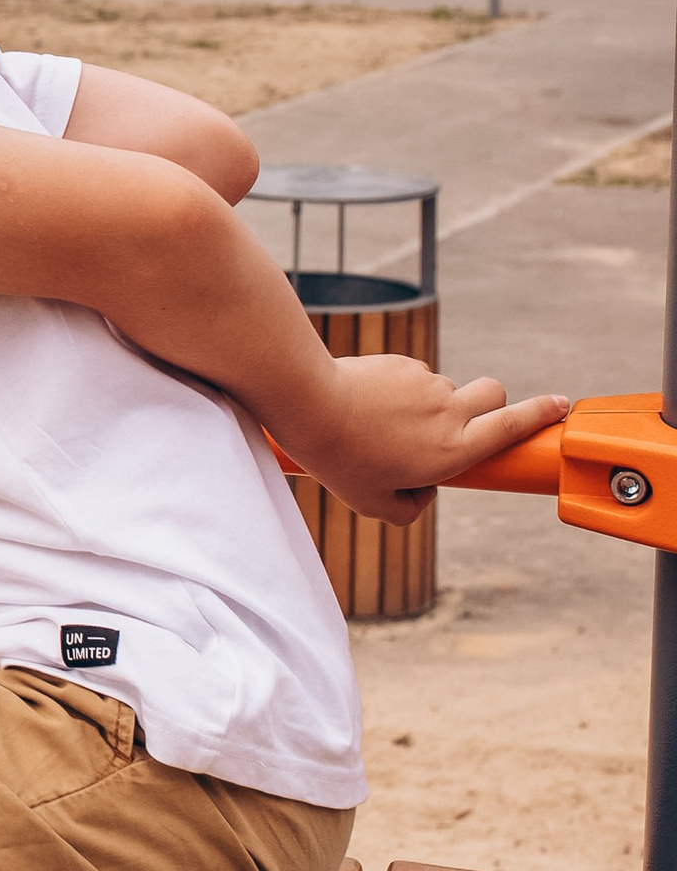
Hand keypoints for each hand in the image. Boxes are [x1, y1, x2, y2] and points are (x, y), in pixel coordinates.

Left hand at [298, 358, 568, 526]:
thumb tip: (426, 488)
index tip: (562, 405)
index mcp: (453, 450)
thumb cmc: (340, 459)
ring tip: (382, 425)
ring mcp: (428, 383)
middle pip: (495, 393)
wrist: (308, 403)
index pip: (512, 426)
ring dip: (431, 405)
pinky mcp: (405, 363)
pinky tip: (367, 404)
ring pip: (447, 390)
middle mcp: (450, 413)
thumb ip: (411, 508)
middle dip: (494, 404)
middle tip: (464, 422)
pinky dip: (402, 392)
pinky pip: (415, 378)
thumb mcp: (374, 504)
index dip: (542, 415)